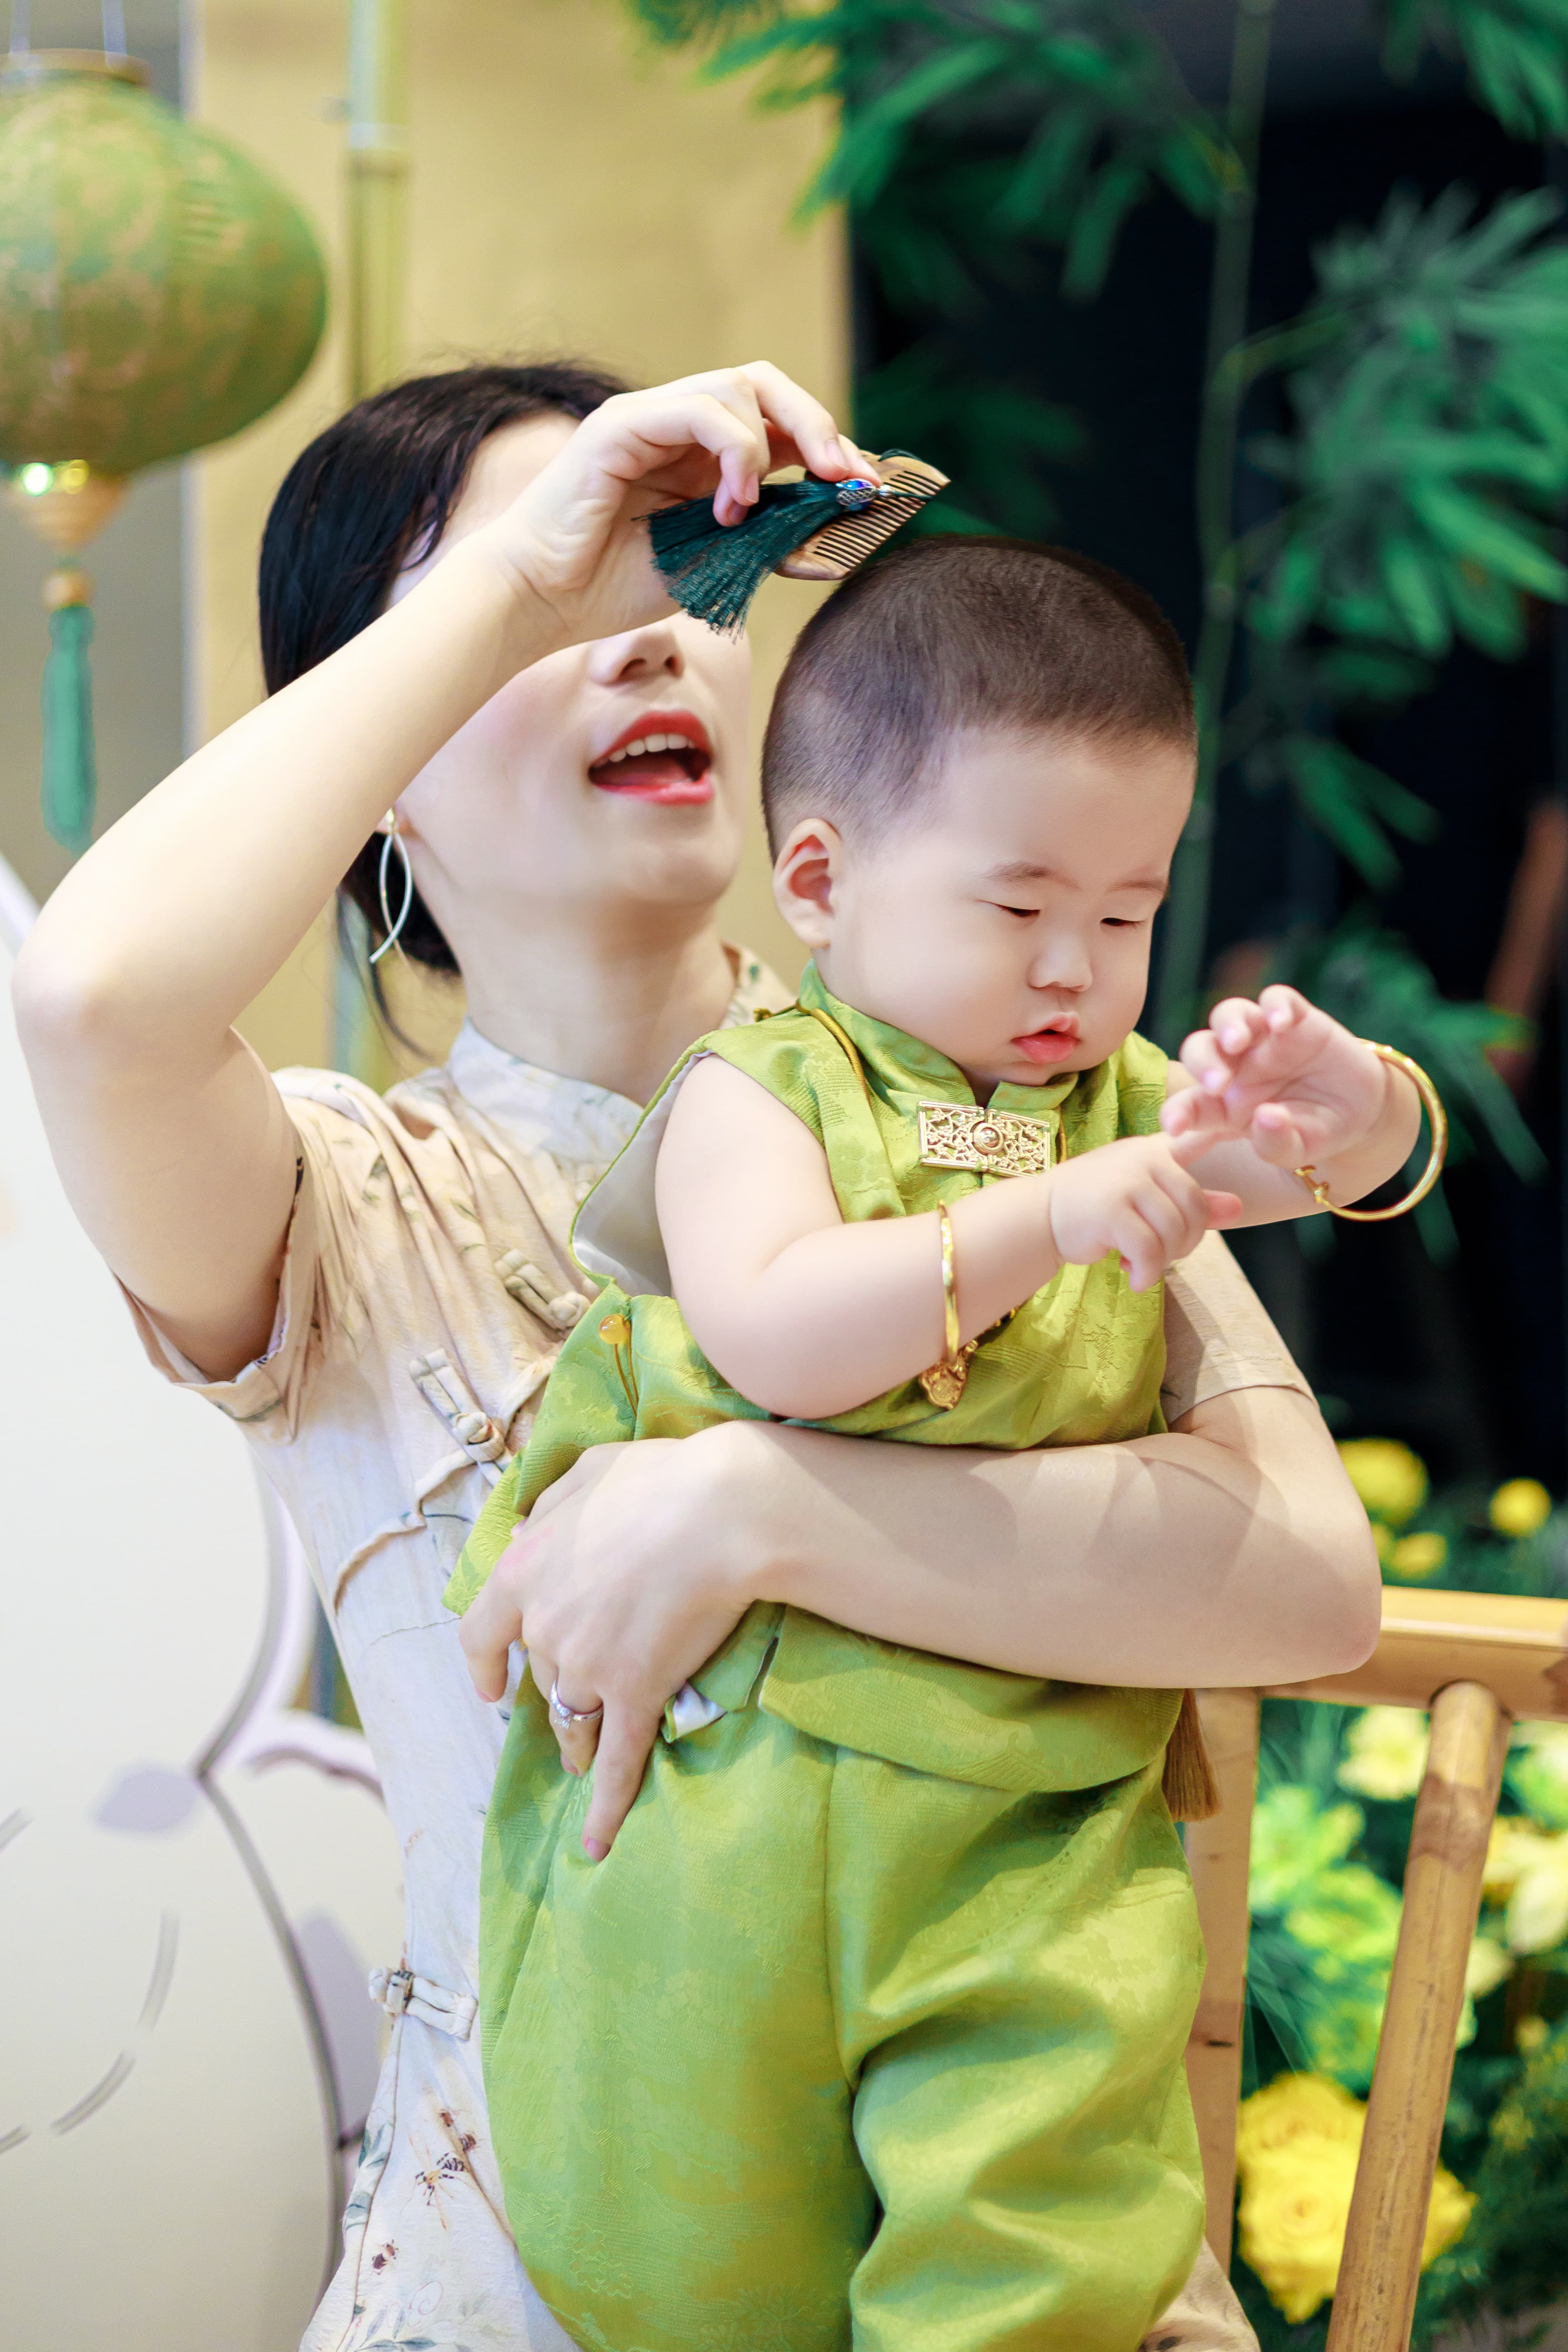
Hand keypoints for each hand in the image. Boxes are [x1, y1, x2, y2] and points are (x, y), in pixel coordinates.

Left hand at [458, 1428, 761, 1857]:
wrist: (723, 1513)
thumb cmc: (662, 1480)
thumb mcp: (588, 1474)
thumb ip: (550, 1509)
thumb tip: (523, 1533)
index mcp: (523, 1572)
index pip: (480, 1634)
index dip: (485, 1665)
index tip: (491, 1686)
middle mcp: (544, 1627)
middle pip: (541, 1677)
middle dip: (557, 1690)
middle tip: (579, 1699)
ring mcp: (588, 1666)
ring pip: (573, 1719)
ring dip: (578, 1741)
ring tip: (585, 1758)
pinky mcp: (637, 1694)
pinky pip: (618, 1762)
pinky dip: (605, 1810)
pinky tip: (595, 1846)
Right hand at [482, 363, 869, 647]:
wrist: (543, 601)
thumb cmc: (615, 585)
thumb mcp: (715, 564)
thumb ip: (768, 544)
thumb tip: (836, 541)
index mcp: (703, 455)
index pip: (780, 423)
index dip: (830, 448)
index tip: (870, 489)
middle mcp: (680, 425)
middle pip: (769, 384)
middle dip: (821, 426)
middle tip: (849, 476)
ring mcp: (650, 417)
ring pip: (739, 386)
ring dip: (770, 444)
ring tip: (752, 510)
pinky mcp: (621, 424)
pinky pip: (698, 407)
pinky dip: (733, 450)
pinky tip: (730, 503)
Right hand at [1045, 1130, 1241, 1291]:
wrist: (1039, 1218)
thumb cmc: (1095, 1208)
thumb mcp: (1146, 1200)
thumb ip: (1193, 1204)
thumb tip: (1239, 1207)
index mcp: (1155, 1151)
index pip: (1197, 1137)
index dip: (1221, 1131)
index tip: (1234, 1130)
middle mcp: (1144, 1159)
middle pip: (1195, 1208)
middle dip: (1186, 1243)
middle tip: (1163, 1256)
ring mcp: (1127, 1181)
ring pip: (1174, 1232)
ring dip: (1164, 1261)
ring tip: (1142, 1266)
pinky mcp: (1112, 1209)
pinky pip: (1150, 1250)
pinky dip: (1148, 1273)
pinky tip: (1135, 1279)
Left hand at [1161, 985, 1388, 1171]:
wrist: (1360, 1108)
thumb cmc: (1315, 1130)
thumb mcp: (1299, 1148)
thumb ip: (1277, 1143)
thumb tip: (1266, 1118)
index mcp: (1222, 1105)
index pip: (1189, 1104)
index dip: (1176, 1112)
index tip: (1173, 1126)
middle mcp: (1235, 1066)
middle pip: (1200, 1049)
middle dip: (1202, 1063)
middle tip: (1217, 1084)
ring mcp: (1263, 1038)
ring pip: (1230, 1014)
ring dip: (1230, 1025)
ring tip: (1239, 1042)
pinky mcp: (1296, 1019)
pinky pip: (1277, 999)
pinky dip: (1276, 1005)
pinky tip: (1282, 1023)